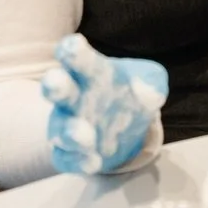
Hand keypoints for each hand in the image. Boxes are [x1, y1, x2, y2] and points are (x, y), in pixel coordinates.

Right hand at [41, 33, 167, 175]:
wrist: (122, 127)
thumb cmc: (128, 91)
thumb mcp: (148, 80)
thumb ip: (151, 81)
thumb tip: (152, 93)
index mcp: (90, 72)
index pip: (79, 59)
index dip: (73, 53)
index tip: (71, 45)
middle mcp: (74, 98)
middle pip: (60, 90)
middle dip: (56, 86)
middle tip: (55, 81)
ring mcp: (67, 127)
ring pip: (61, 129)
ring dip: (71, 133)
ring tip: (86, 136)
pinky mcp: (68, 155)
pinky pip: (68, 159)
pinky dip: (79, 161)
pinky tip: (93, 162)